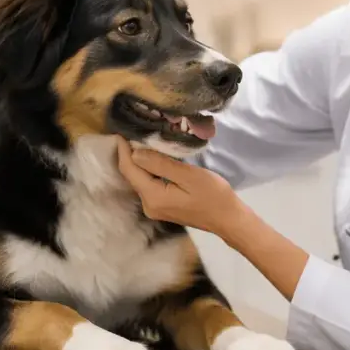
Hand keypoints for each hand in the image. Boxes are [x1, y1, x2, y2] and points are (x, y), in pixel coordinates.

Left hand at [115, 138, 248, 237]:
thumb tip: (135, 152)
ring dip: (138, 161)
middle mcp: (148, 205)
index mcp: (153, 197)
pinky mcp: (161, 206)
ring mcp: (154, 208)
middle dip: (129, 154)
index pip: (130, 170)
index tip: (121, 130)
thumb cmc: (213, 195)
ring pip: (139, 180)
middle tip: (131, 131)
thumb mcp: (189, 176)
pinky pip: (148, 185)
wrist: (228, 219)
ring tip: (140, 140)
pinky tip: (152, 158)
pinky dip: (148, 170)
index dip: (123, 150)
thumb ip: (161, 164)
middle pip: (132, 175)